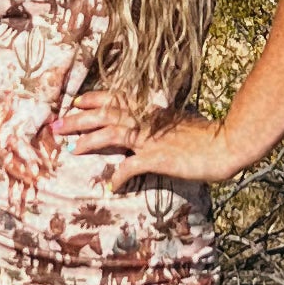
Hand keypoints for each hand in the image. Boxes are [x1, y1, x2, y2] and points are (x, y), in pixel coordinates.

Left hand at [55, 90, 241, 189]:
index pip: (116, 99)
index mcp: (151, 110)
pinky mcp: (158, 157)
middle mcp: (148, 120)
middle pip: (106, 114)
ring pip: (111, 133)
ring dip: (88, 141)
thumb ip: (159, 123)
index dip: (94, 99)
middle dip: (79, 119)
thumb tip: (145, 127)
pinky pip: (131, 166)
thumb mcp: (178, 122)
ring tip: (71, 148)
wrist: (226, 145)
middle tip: (57, 125)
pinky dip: (118, 175)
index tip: (76, 102)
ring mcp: (152, 138)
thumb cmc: (206, 136)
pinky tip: (110, 185)